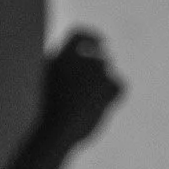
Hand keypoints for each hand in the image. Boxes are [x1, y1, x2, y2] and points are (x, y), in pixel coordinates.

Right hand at [37, 28, 123, 148]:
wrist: (57, 133)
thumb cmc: (49, 116)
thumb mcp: (49, 88)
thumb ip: (62, 71)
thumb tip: (72, 62)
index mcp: (60, 58)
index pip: (79, 35)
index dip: (91, 37)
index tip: (101, 42)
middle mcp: (80, 59)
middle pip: (99, 61)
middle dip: (98, 75)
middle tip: (90, 92)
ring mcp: (95, 71)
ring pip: (107, 76)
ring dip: (101, 90)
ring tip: (87, 109)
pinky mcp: (108, 85)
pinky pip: (120, 86)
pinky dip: (113, 97)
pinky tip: (102, 108)